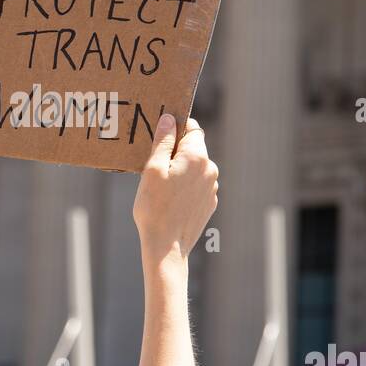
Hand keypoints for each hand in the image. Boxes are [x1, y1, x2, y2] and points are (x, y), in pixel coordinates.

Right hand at [132, 113, 218, 260]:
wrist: (166, 247)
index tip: (160, 137)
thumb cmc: (154, 207)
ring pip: (195, 168)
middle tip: (154, 166)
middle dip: (175, 152)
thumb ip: (162, 141)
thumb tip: (169, 119)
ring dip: (180, 170)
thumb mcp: (152, 169)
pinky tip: (170, 200)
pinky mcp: (209, 204)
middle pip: (193, 148)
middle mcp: (210, 170)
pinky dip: (185, 186)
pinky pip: (197, 185)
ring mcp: (212, 188)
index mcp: (198, 157)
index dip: (175, 129)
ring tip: (161, 187)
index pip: (192, 128)